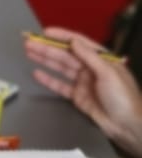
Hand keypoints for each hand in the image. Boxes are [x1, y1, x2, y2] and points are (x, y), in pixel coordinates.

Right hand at [24, 26, 141, 157]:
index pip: (78, 43)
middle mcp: (91, 69)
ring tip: (29, 52)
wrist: (127, 125)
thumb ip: (90, 56)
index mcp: (101, 59)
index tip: (45, 32)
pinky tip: (38, 73)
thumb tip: (75, 41)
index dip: (61, 36)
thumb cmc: (124, 98)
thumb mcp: (108, 73)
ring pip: (60, 68)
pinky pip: (60, 86)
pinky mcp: (78, 97)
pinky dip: (48, 80)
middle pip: (66, 55)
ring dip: (45, 59)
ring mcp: (83, 83)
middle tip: (30, 42)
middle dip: (47, 48)